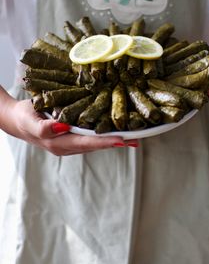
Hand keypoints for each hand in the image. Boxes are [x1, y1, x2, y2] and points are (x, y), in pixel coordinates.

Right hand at [1, 93, 137, 155]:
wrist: (17, 121)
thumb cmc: (23, 117)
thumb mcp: (29, 120)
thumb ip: (43, 127)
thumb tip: (62, 128)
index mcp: (58, 143)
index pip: (85, 142)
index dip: (104, 142)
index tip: (122, 140)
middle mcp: (66, 146)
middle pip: (94, 145)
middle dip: (115, 143)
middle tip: (136, 140)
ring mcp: (70, 144)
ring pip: (94, 143)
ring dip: (113, 141)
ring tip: (133, 139)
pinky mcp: (71, 139)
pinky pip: (90, 139)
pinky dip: (104, 137)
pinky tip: (117, 134)